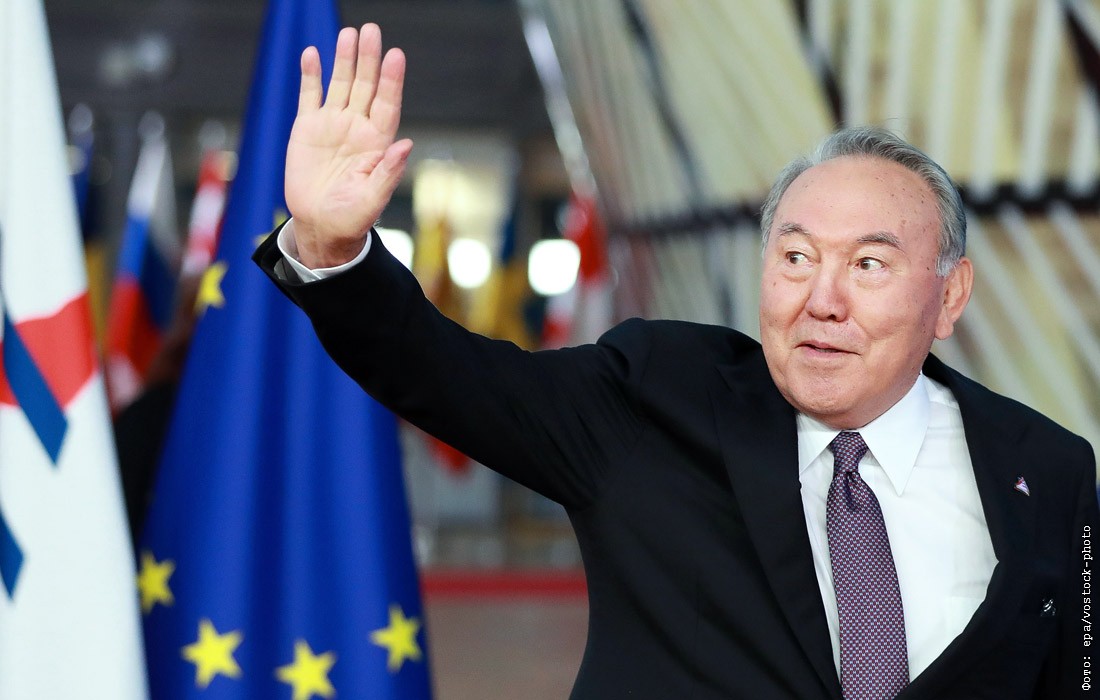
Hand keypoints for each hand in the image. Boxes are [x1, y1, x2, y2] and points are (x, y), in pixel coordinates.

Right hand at [285, 24, 412, 267]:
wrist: (320, 226)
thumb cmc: (352, 218)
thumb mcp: (373, 199)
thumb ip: (389, 172)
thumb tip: (406, 144)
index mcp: (378, 143)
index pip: (387, 104)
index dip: (391, 81)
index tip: (396, 56)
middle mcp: (358, 128)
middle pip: (366, 86)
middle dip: (369, 59)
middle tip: (371, 31)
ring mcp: (333, 125)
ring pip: (341, 84)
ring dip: (344, 60)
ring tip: (348, 34)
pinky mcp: (308, 128)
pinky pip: (310, 95)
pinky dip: (311, 75)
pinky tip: (313, 54)